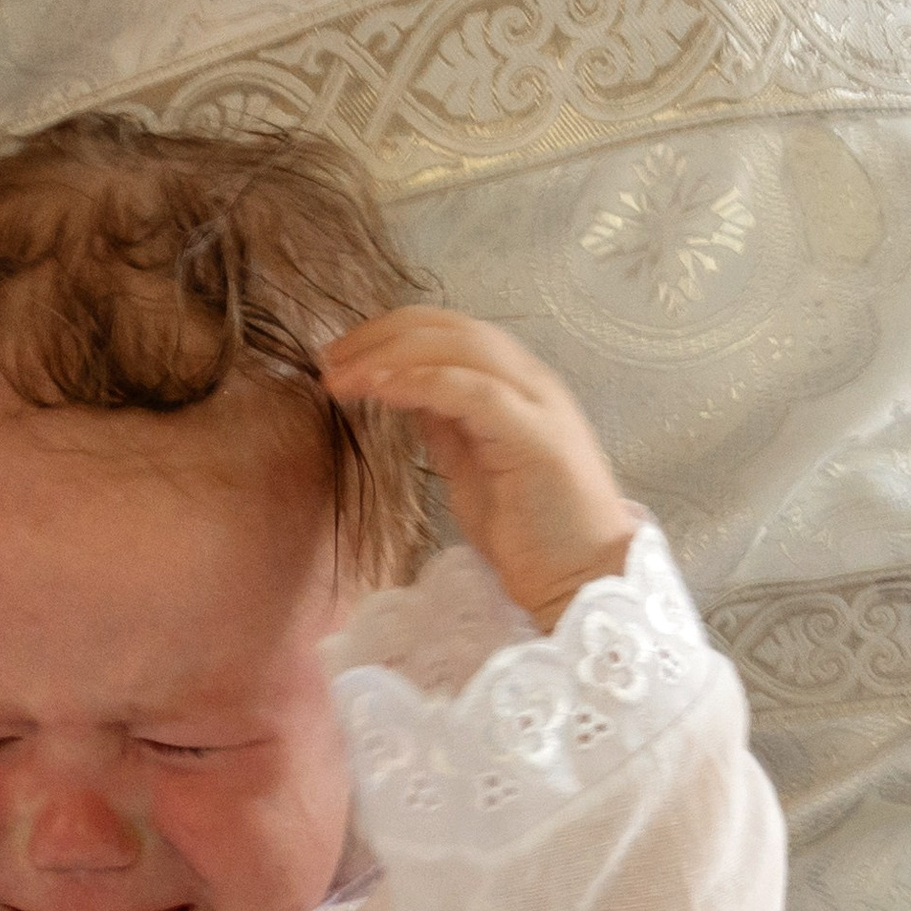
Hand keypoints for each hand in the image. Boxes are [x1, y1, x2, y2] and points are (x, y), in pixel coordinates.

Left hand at [324, 305, 633, 629]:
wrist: (582, 581)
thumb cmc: (528, 533)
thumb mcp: (469, 467)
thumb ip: (444, 425)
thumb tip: (401, 391)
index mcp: (517, 385)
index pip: (451, 332)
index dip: (390, 333)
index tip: (338, 356)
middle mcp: (533, 383)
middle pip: (452, 329)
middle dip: (382, 336)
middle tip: (328, 360)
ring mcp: (540, 406)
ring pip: (464, 349)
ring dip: (392, 356)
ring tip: (342, 377)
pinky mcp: (537, 438)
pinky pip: (474, 391)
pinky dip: (422, 382)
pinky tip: (380, 390)